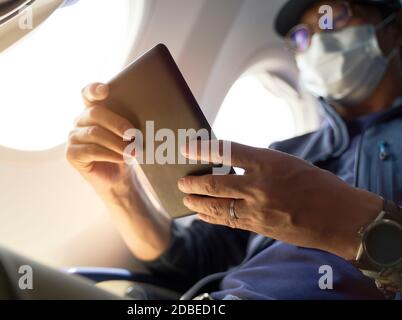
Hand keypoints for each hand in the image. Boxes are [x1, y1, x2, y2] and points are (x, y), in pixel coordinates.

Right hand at [66, 83, 170, 260]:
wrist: (120, 179)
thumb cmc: (126, 151)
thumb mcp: (131, 134)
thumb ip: (132, 121)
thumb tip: (150, 111)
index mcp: (93, 110)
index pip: (88, 93)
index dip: (94, 89)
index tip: (106, 90)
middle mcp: (80, 121)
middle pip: (95, 113)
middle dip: (117, 123)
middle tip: (133, 133)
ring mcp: (73, 137)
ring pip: (94, 133)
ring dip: (116, 142)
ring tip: (133, 151)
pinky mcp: (71, 154)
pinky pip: (90, 150)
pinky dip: (108, 154)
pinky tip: (121, 158)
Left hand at [177, 140, 382, 259]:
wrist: (340, 217)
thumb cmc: (317, 185)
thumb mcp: (288, 163)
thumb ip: (259, 164)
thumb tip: (230, 164)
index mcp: (269, 162)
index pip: (227, 151)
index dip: (203, 149)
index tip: (187, 147)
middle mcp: (260, 185)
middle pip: (215, 183)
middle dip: (193, 183)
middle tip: (181, 182)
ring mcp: (258, 209)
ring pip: (217, 206)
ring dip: (197, 203)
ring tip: (185, 199)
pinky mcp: (259, 227)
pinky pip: (228, 222)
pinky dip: (212, 218)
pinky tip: (202, 216)